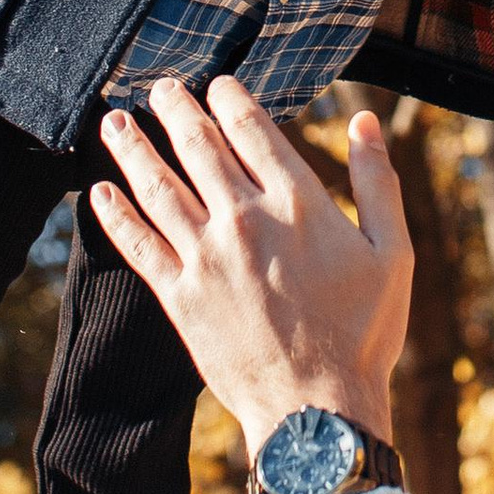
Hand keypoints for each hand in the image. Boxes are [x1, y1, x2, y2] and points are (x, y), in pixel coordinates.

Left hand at [92, 78, 413, 458]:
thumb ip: (379, 183)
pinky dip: (116, 216)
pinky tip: (100, 193)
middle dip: (175, 110)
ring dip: (133, 148)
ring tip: (115, 121)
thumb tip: (365, 122)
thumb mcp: (393, 254)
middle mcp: (244, 220)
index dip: (229, 98)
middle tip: (160, 87)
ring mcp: (206, 258)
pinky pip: (139, 245)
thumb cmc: (363, 334)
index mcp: (298, 203)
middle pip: (198, 146)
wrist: (317, 409)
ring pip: (159, 186)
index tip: (216, 84)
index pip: (253, 128)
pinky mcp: (180, 296)